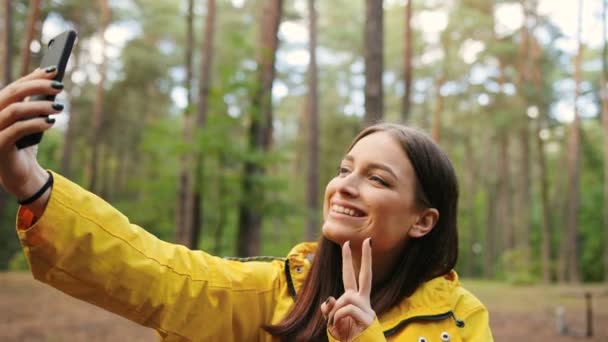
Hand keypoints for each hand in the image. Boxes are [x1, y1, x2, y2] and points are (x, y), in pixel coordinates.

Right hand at [0, 67, 62, 202]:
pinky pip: (17, 130)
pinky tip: (51, 122)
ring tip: (59, 108)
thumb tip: (50, 83)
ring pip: (14, 110)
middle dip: (37, 86)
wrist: (21, 176)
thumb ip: (34, 105)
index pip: (14, 87)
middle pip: (12, 93)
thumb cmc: (26, 147)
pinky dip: (35, 123)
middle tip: (60, 86)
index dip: (33, 77)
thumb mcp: (32, 123)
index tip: (53, 70)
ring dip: (39, 106)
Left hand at [321, 238, 375, 340]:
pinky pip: (344, 311)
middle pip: (365, 275)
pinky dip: (337, 320)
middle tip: (368, 239)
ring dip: (334, 315)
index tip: (354, 243)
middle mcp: (363, 300)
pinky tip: (344, 329)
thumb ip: (330, 308)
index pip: (353, 275)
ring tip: (339, 328)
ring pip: (343, 300)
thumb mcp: (333, 320)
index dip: (351, 259)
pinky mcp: (367, 318)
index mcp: (356, 299)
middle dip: (367, 257)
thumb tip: (330, 300)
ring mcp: (366, 308)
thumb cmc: (348, 336)